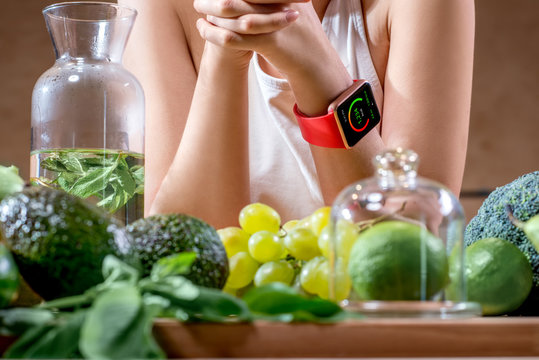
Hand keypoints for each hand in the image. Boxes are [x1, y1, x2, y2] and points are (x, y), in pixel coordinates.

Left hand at [194, 0, 334, 78]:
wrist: (318, 65)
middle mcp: (278, 3)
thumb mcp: (292, 9)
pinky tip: (204, 30)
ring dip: (211, 13)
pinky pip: (234, 37)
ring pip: (232, 13)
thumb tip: (250, 0)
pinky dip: (215, 33)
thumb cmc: (302, 38)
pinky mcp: (270, 43)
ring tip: (201, 13)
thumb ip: (273, 1)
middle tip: (200, 1)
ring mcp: (274, 22)